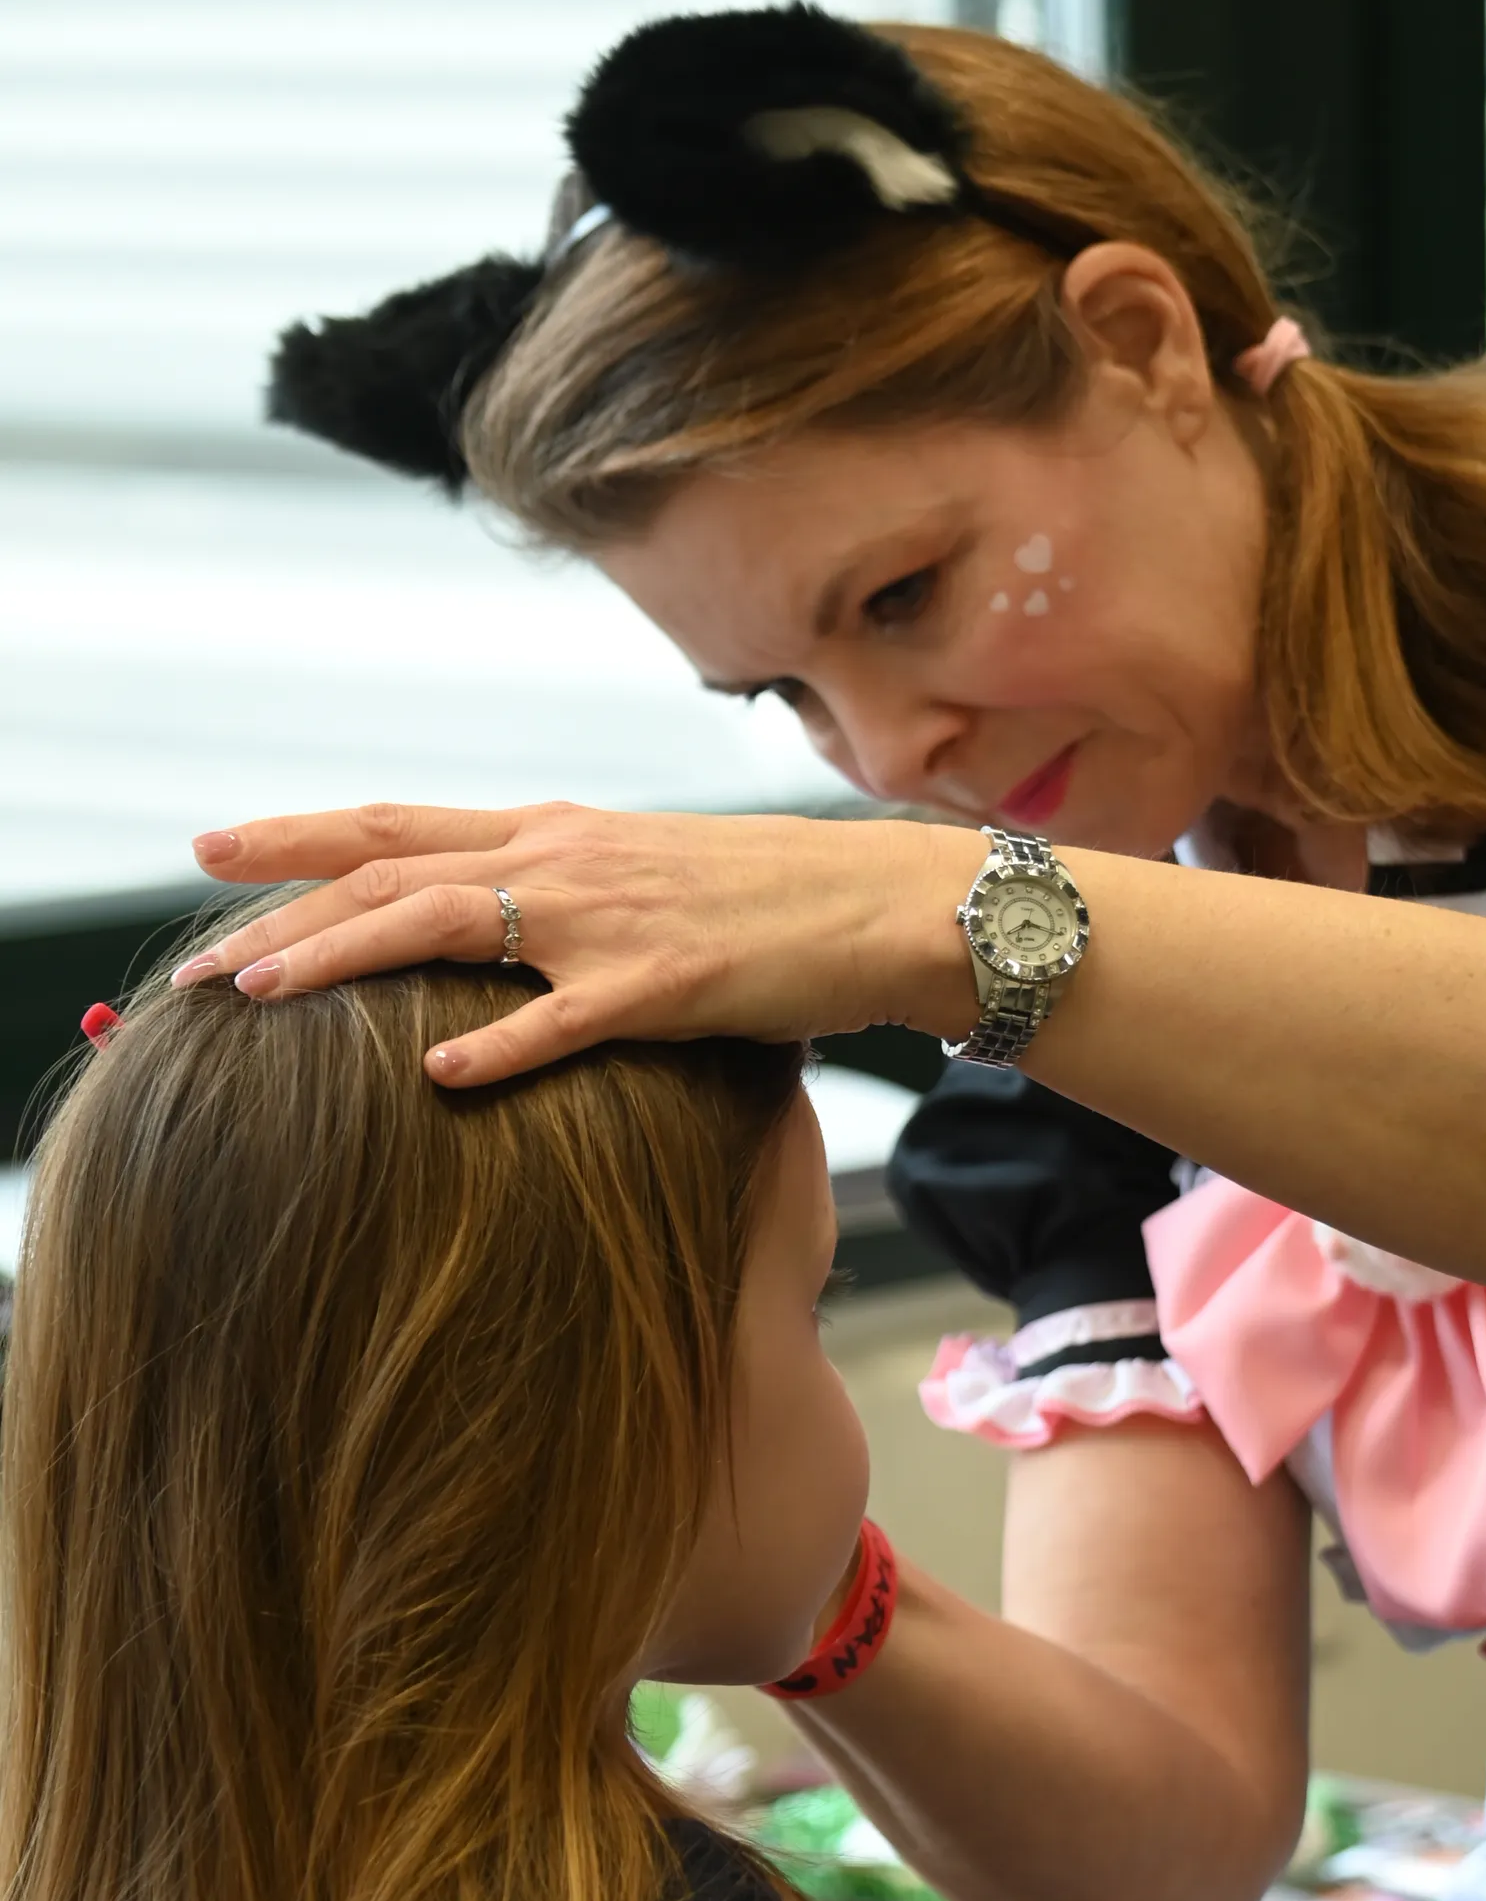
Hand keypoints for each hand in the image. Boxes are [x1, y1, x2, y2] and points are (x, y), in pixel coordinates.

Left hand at [180, 801, 982, 1083]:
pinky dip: (494, 1045)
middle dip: (278, 906)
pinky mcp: (663, 986)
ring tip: (257, 995)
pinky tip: (433, 1076)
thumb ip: (556, 885)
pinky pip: (562, 1019)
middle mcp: (563, 859)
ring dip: (342, 958)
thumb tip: (479, 915)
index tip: (210, 850)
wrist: (881, 901)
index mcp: (554, 832)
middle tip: (189, 956)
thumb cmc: (764, 898)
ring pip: (444, 924)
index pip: (397, 824)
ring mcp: (608, 919)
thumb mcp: (642, 870)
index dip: (296, 836)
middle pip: (390, 869)